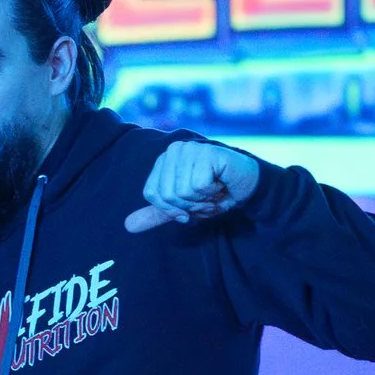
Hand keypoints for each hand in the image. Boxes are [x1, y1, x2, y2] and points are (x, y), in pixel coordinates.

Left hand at [126, 141, 261, 231]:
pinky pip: (199, 185)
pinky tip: (222, 184)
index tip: (190, 203)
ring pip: (182, 191)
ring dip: (202, 201)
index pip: (152, 194)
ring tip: (214, 191)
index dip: (172, 208)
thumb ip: (157, 213)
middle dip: (189, 206)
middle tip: (205, 198)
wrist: (247, 188)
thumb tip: (127, 226)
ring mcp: (191, 148)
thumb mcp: (182, 207)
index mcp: (164, 159)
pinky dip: (212, 193)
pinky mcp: (208, 152)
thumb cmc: (215, 194)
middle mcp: (175, 149)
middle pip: (166, 194)